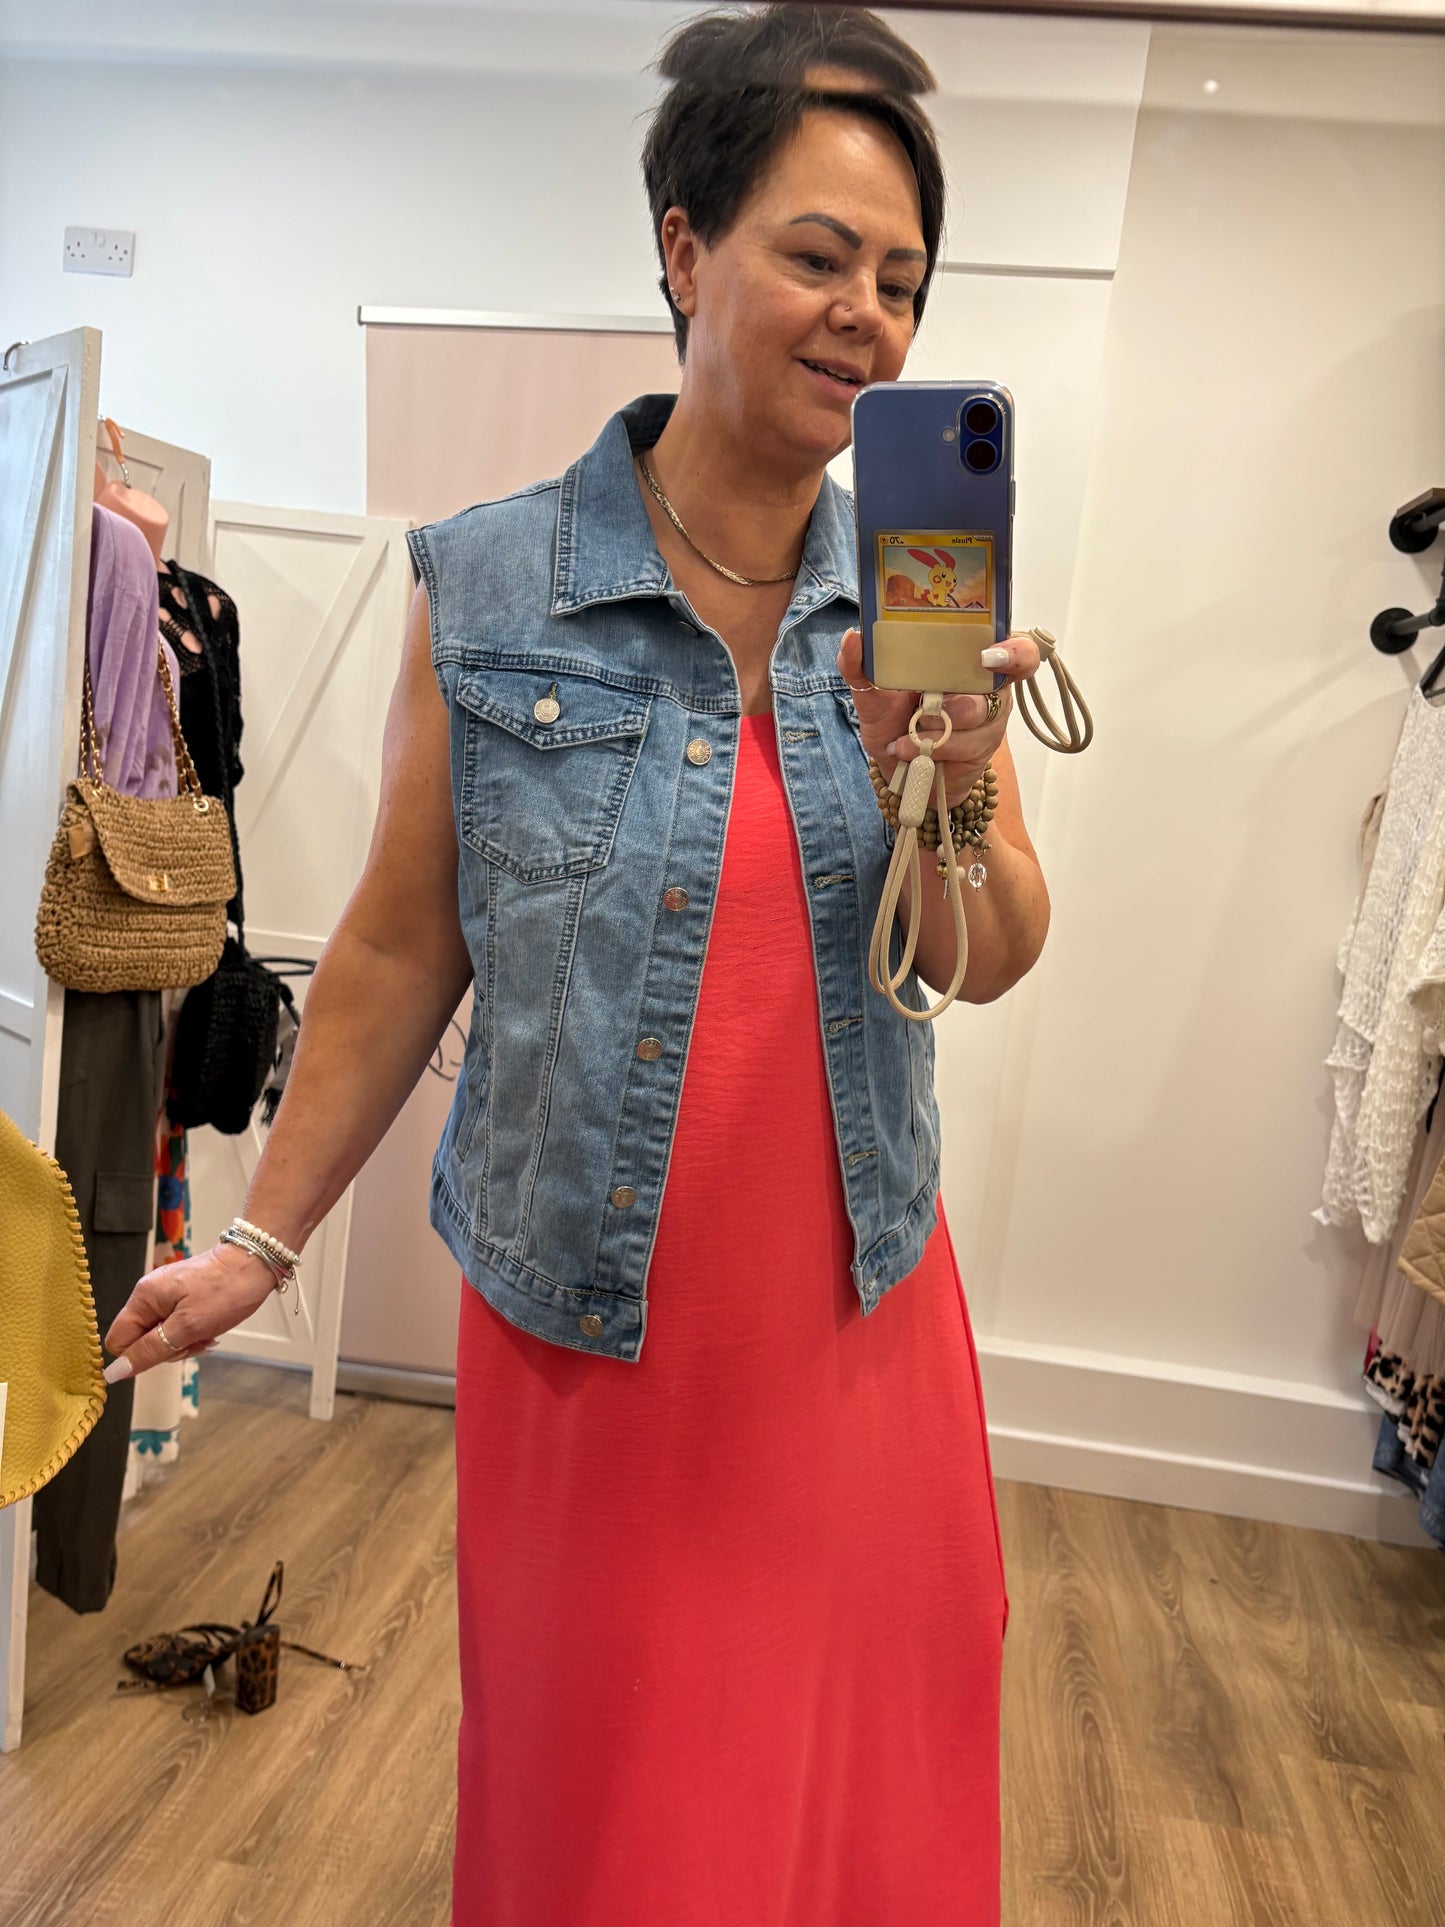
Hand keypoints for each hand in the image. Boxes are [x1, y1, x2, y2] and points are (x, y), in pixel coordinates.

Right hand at [103, 1241, 279, 1381]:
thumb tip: (114, 1373)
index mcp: (142, 1298)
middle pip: (141, 1340)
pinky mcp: (184, 1297)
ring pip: (161, 1336)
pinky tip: (210, 1329)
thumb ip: (150, 1350)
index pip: (118, 1341)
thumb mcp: (187, 1327)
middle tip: (195, 1339)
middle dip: (169, 1348)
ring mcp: (167, 1295)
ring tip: (207, 1333)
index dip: (140, 1354)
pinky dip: (193, 1332)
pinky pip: (177, 1326)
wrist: (257, 1262)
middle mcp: (150, 1295)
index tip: (171, 1348)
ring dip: (184, 1342)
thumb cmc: (225, 1291)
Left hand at [836, 628, 1040, 805]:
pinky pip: (966, 744)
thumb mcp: (870, 692)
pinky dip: (932, 746)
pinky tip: (910, 748)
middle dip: (959, 691)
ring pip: (976, 711)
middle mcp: (987, 682)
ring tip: (909, 731)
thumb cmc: (893, 721)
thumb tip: (853, 636)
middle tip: (929, 704)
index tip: (990, 655)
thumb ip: (859, 664)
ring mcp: (989, 716)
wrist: (898, 769)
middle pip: (1000, 677)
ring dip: (937, 723)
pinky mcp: (984, 748)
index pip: (1013, 645)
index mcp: (966, 657)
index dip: (1015, 649)